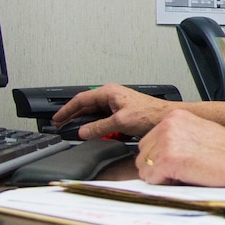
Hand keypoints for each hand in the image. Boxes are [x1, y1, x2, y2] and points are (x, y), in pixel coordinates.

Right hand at [53, 84, 176, 139]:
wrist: (167, 117)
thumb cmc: (151, 113)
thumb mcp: (121, 121)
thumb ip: (100, 127)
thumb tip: (83, 132)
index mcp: (109, 92)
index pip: (81, 99)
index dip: (67, 110)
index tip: (57, 118)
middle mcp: (112, 96)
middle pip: (86, 106)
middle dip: (72, 115)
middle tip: (60, 124)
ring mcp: (116, 104)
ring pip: (94, 113)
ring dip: (84, 121)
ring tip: (73, 129)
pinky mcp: (121, 113)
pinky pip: (103, 119)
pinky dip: (95, 125)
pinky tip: (92, 132)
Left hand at [135, 110, 224, 186]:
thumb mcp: (199, 133)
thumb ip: (178, 138)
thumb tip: (162, 154)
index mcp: (175, 117)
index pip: (148, 141)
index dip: (159, 157)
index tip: (174, 163)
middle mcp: (168, 125)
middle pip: (143, 154)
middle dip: (157, 167)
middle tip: (181, 170)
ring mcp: (166, 142)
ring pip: (144, 168)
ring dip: (160, 176)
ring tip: (185, 174)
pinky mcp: (168, 159)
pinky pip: (152, 179)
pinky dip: (165, 184)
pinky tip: (185, 178)